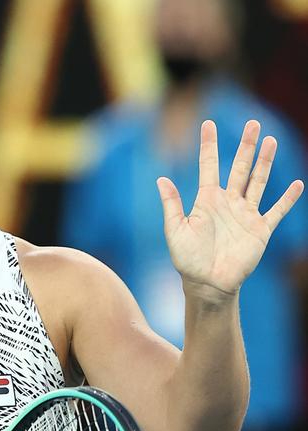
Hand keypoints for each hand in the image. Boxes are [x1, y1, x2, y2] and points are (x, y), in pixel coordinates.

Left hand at [156, 120, 303, 297]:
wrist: (207, 283)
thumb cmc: (187, 259)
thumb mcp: (175, 230)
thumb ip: (172, 205)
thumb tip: (160, 179)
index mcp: (206, 200)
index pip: (208, 166)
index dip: (208, 145)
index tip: (207, 124)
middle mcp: (228, 203)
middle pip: (239, 167)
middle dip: (246, 146)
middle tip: (253, 123)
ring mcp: (245, 215)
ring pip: (258, 182)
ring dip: (265, 163)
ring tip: (271, 141)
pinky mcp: (260, 230)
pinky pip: (277, 211)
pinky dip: (287, 199)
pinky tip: (298, 184)